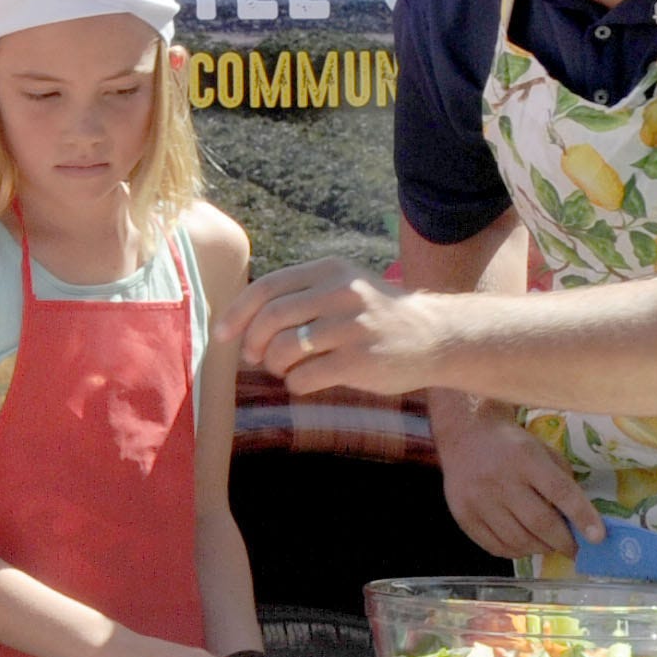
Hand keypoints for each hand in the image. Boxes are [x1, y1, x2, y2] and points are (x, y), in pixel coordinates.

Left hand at [226, 257, 454, 396]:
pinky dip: (296, 384)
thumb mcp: (343, 288)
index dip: (236, 314)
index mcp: (330, 271)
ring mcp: (351, 327)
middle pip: (269, 320)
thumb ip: (299, 296)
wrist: (435, 336)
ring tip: (289, 369)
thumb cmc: (376, 316)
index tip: (221, 335)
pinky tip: (309, 381)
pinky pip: (303, 378)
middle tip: (257, 358)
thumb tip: (240, 326)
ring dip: (276, 367)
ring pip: (282, 351)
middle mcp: (340, 293)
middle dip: (253, 344)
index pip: (266, 288)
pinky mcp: (359, 361)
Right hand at [437, 408, 605, 559]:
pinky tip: (523, 545)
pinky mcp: (463, 515)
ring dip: (540, 549)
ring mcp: (478, 500)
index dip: (582, 517)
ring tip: (548, 546)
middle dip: (563, 543)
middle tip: (575, 550)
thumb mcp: (543, 452)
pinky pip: (494, 546)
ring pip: (517, 539)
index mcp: (526, 458)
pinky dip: (515, 552)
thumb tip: (580, 521)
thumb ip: (562, 482)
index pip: (561, 492)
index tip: (598, 538)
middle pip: (539, 522)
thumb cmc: (512, 447)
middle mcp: (500, 480)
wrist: (465, 437)